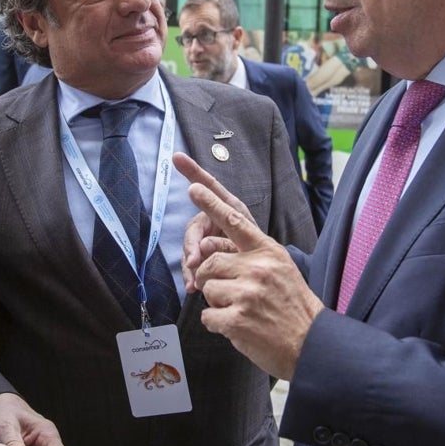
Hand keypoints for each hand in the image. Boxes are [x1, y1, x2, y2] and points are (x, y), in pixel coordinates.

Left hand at [173, 151, 322, 379]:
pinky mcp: (237, 319)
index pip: (235, 221)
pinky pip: (207, 315)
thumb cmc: (292, 307)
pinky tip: (239, 328)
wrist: (312, 344)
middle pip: (209, 261)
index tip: (192, 187)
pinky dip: (217, 324)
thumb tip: (207, 250)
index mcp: (268, 252)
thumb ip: (249, 257)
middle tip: (233, 295)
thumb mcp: (280, 270)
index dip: (211, 203)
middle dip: (212, 279)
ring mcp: (247, 293)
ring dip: (216, 303)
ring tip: (242, 312)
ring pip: (207, 288)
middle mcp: (257, 268)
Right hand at [174, 152, 252, 292]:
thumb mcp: (250, 248)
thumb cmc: (263, 259)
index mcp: (231, 211)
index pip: (210, 188)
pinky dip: (192, 276)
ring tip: (193, 284)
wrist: (267, 282)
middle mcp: (216, 222)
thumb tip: (202, 246)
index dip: (193, 172)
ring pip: (191, 251)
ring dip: (190, 267)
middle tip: (192, 263)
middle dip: (190, 246)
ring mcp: (208, 242)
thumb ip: (225, 244)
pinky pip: (193, 266)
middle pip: (194, 230)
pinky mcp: (204, 260)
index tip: (177, 157)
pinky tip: (192, 288)